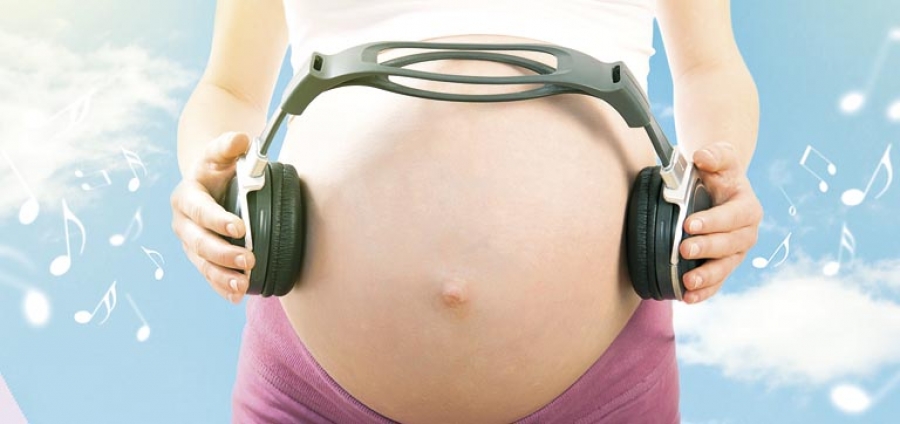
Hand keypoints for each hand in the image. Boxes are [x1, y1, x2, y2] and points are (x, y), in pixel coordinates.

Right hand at [171, 132, 255, 303]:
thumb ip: (229, 145)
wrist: (210, 183)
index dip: (218, 220)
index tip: (240, 228)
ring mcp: (190, 243)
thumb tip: (240, 138)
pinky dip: (221, 287)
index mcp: (186, 196)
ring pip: (202, 264)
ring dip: (222, 276)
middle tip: (249, 260)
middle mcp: (183, 223)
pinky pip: (208, 275)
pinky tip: (237, 296)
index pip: (201, 211)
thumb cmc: (219, 168)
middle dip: (223, 253)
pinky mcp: (200, 257)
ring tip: (243, 284)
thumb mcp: (222, 154)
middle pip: (199, 242)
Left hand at [679, 142, 761, 303]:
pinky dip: (704, 292)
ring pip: (725, 268)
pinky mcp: (723, 265)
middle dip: (707, 248)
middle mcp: (746, 233)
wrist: (717, 186)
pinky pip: (716, 282)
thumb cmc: (717, 171)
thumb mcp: (719, 156)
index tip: (690, 224)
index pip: (734, 216)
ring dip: (707, 277)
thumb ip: (714, 154)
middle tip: (683, 248)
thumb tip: (702, 157)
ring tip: (687, 282)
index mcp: (747, 208)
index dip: (714, 221)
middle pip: (729, 245)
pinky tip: (687, 298)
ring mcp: (735, 252)